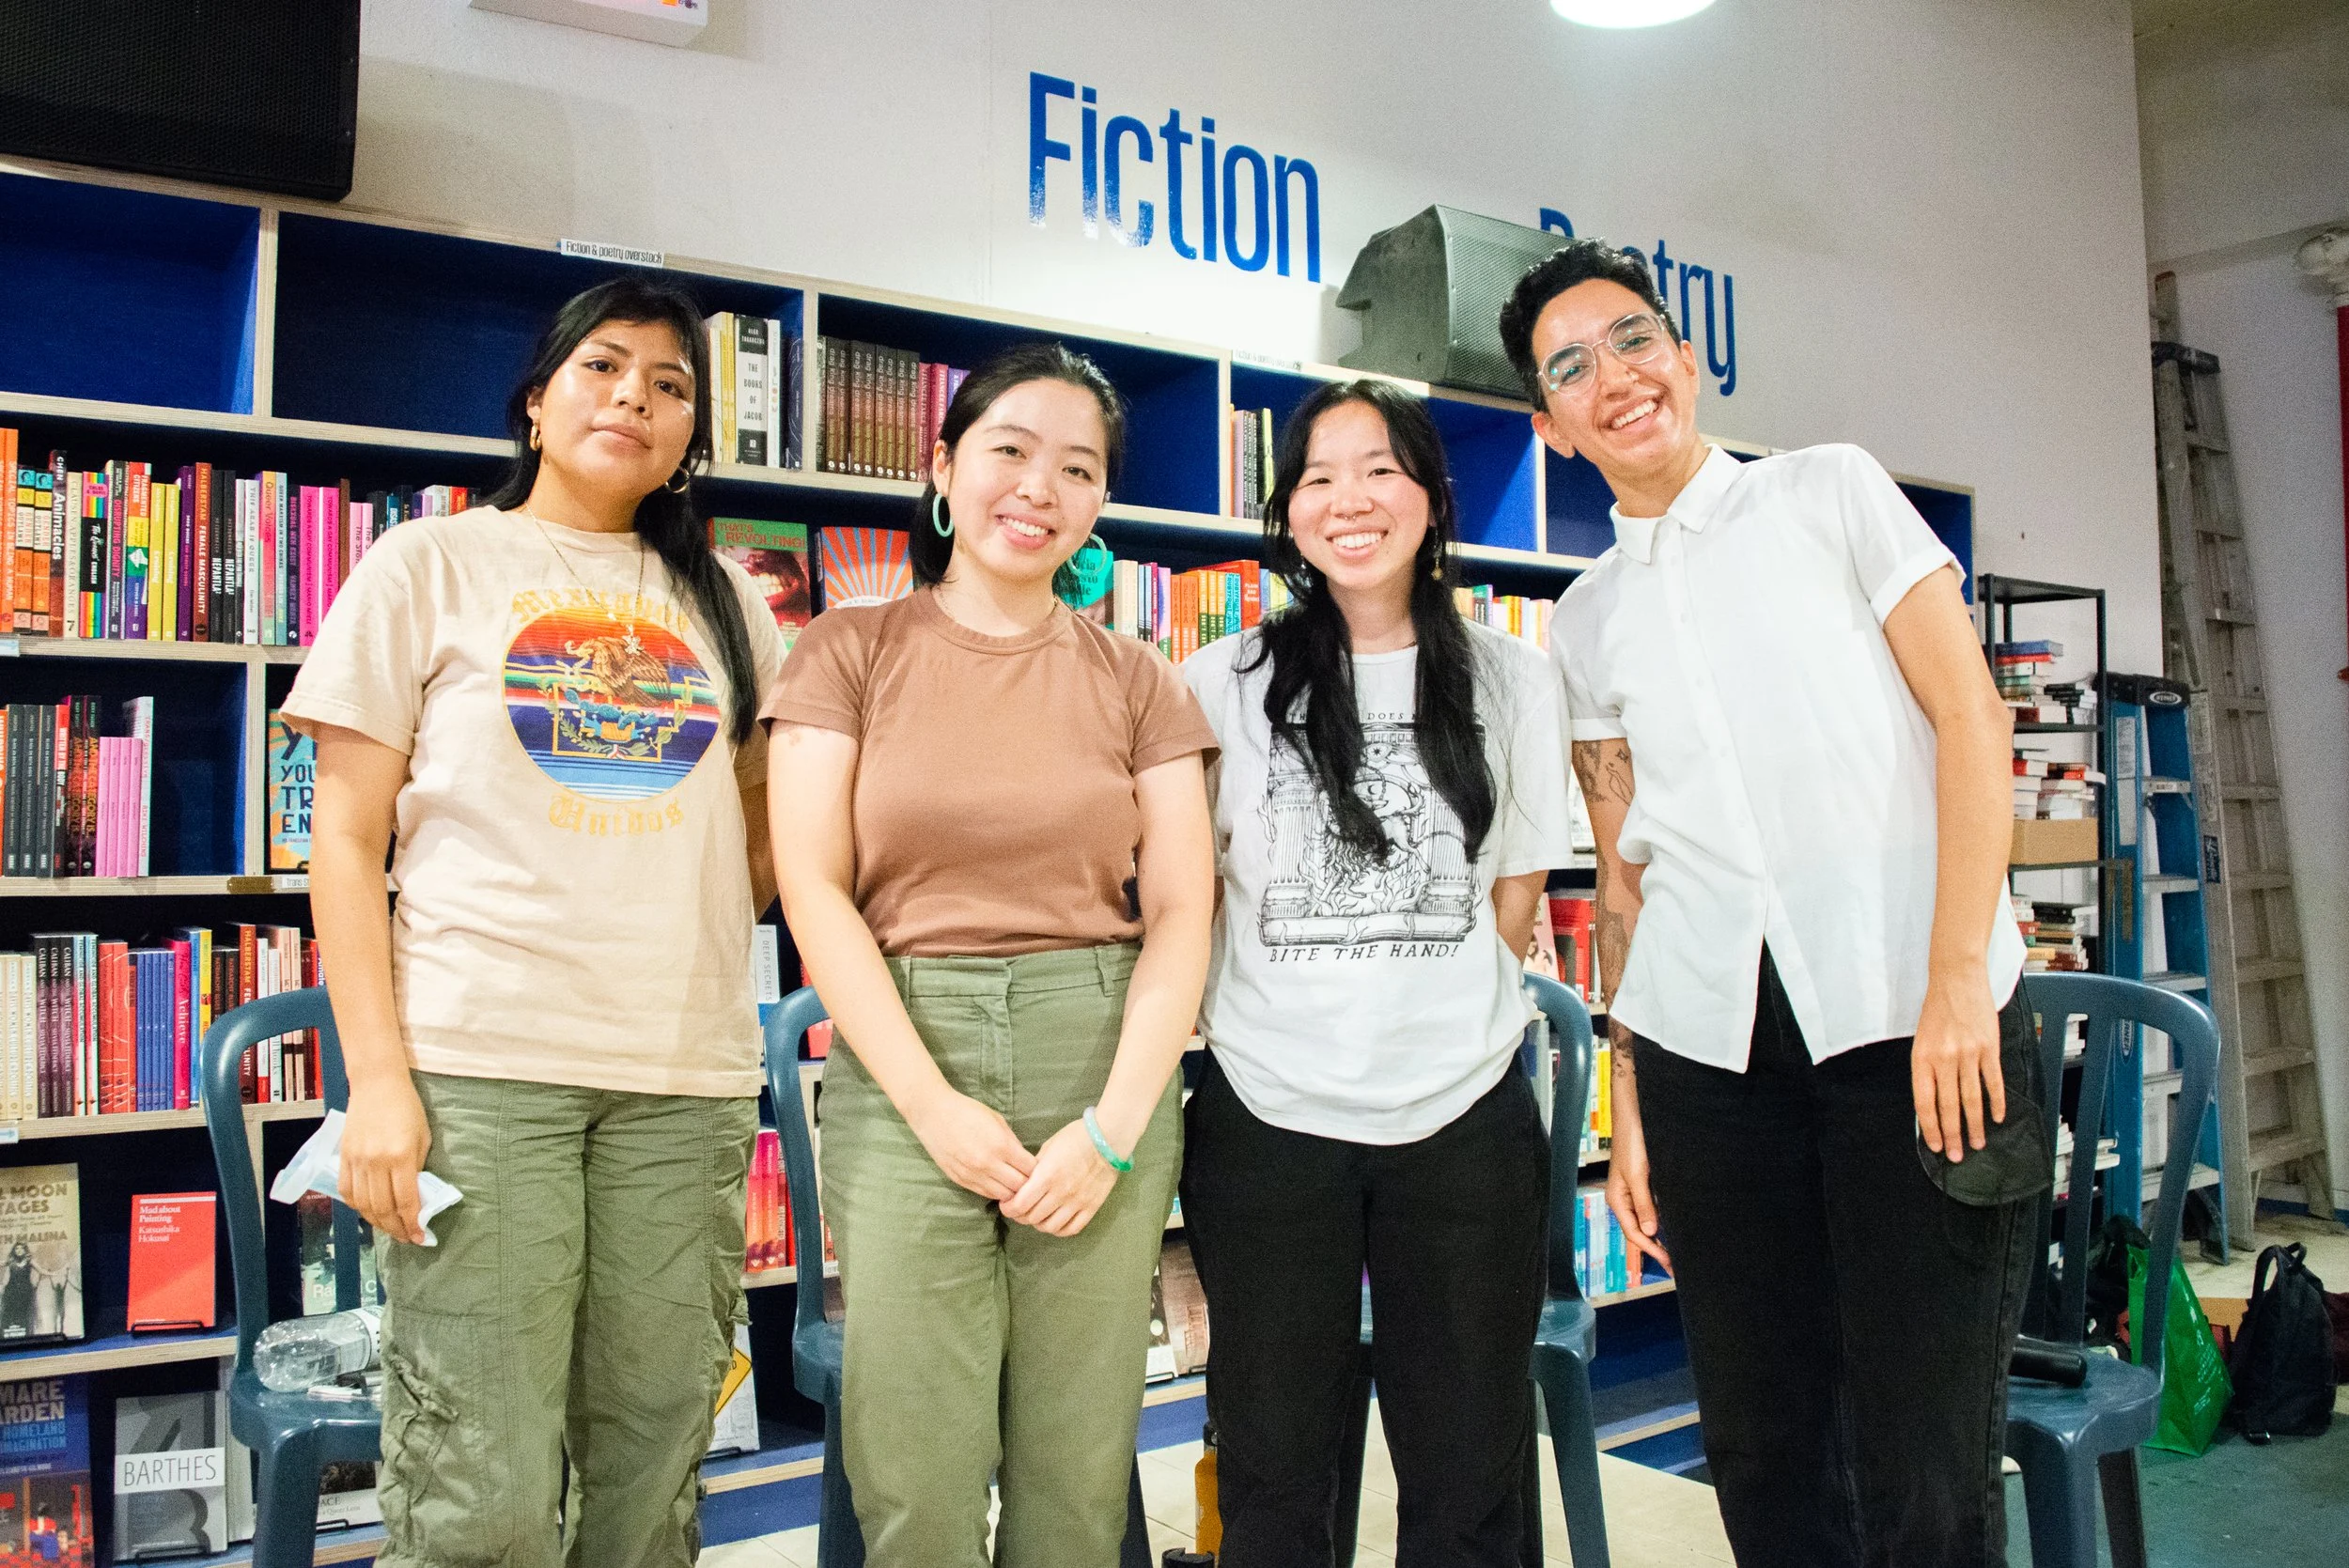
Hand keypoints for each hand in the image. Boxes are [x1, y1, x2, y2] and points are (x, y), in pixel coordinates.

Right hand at [341, 1074, 432, 1245]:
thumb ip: (417, 1168)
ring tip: (390, 1229)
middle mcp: (376, 1162)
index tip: (420, 1238)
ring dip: (377, 1222)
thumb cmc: (407, 1107)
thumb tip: (414, 1196)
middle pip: (383, 1208)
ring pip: (363, 1204)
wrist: (377, 1084)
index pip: (406, 1201)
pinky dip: (357, 1207)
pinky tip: (368, 1212)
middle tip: (407, 1238)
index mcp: (401, 1156)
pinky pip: (347, 1191)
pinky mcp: (344, 1157)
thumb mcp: (423, 1137)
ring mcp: (357, 1161)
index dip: (412, 1224)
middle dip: (396, 1229)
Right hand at [908, 1089, 1036, 1201]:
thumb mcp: (997, 1120)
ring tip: (1012, 1181)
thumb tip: (1025, 1160)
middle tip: (1026, 1177)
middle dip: (1027, 1183)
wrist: (933, 1114)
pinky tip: (996, 1181)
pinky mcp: (961, 1180)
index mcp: (1001, 1145)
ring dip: (1011, 1190)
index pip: (1030, 1169)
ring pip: (1003, 1195)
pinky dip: (995, 1190)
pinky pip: (985, 1194)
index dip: (1036, 1169)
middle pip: (1019, 1186)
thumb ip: (1012, 1142)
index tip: (1035, 1166)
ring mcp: (973, 1174)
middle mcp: (988, 1163)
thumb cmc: (967, 1111)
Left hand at [1002, 1119, 1118, 1236]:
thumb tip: (1022, 1184)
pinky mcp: (1091, 1208)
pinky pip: (1071, 1229)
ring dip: (1038, 1224)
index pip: (1020, 1204)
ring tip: (1036, 1216)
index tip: (1007, 1205)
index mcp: (1047, 1176)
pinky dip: (1059, 1230)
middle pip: (1032, 1217)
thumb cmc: (1075, 1138)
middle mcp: (1061, 1193)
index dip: (1008, 1208)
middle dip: (1020, 1216)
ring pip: (1049, 1227)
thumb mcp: (1048, 1148)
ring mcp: (1077, 1202)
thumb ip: (1034, 1169)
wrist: (1107, 1139)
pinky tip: (1054, 1222)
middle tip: (1019, 1210)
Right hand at [1604, 1113, 1672, 1276]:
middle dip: (1656, 1249)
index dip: (1651, 1250)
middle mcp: (1625, 1199)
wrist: (1634, 1118)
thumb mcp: (1638, 1175)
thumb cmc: (1632, 1143)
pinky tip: (1674, 1227)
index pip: (1634, 1233)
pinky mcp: (1644, 1185)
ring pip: (1646, 1221)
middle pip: (1639, 1231)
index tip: (1669, 1262)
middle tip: (1674, 1265)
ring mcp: (1634, 1193)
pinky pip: (1652, 1209)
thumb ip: (1643, 1204)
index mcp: (1618, 1200)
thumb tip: (1650, 1231)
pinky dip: (1662, 1220)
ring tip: (1676, 1251)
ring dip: (1660, 1236)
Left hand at [1912, 972, 2005, 1161]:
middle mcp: (1943, 1059)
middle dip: (1952, 1135)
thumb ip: (1928, 1070)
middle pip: (1948, 1107)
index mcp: (1921, 1058)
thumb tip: (1934, 1105)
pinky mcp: (1989, 1048)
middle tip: (1957, 1156)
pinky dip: (1997, 1103)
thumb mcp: (1922, 1040)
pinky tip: (1997, 1118)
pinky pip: (1993, 1082)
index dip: (1929, 1128)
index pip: (1924, 1103)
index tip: (1934, 1146)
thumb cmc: (1936, 1011)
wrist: (1956, 979)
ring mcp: (1968, 1054)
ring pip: (1972, 1099)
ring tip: (1978, 1144)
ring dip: (1975, 1125)